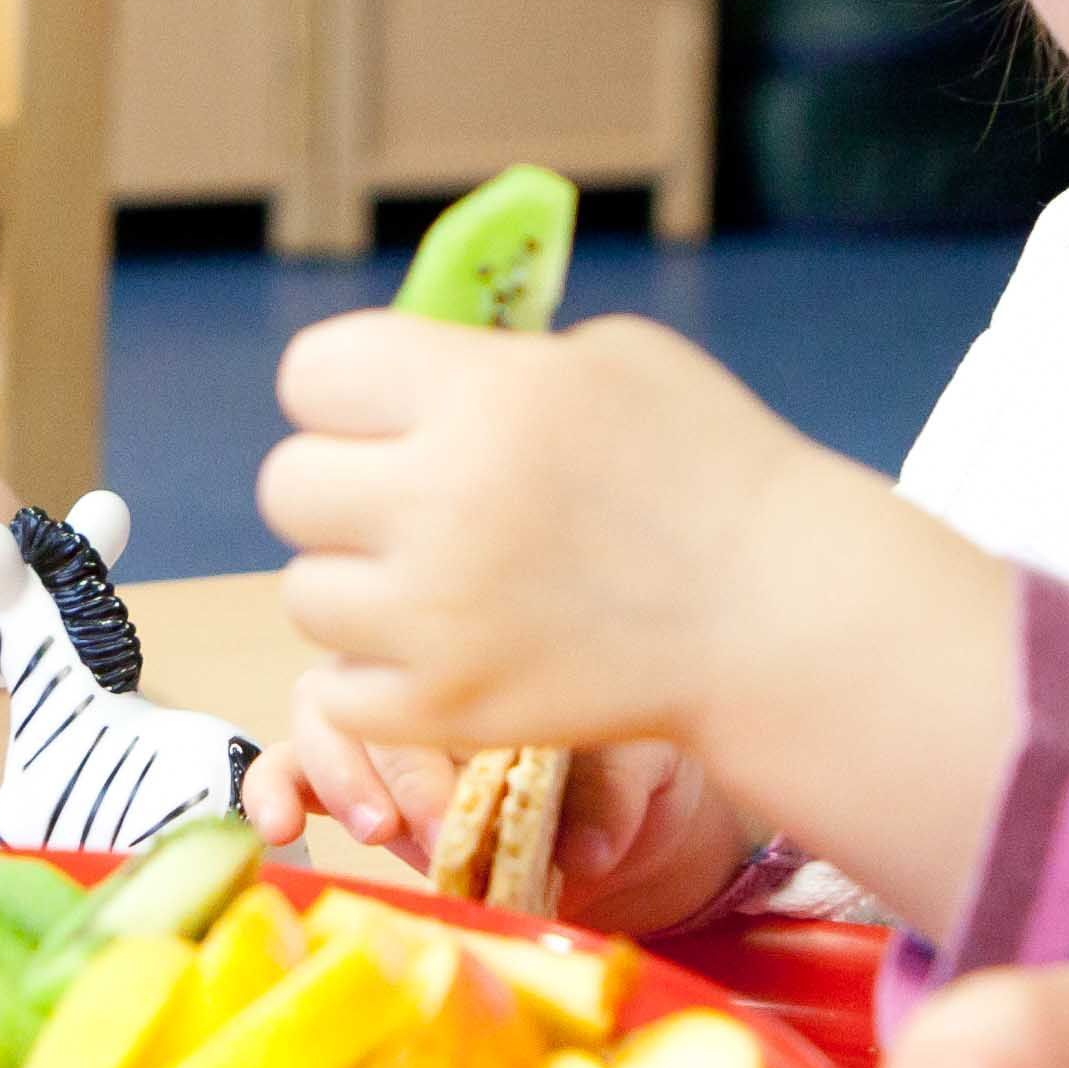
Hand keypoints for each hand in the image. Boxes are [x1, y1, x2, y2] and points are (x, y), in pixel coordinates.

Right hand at [246, 684, 756, 934]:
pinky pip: (287, 767)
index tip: (456, 799)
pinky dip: (272, 792)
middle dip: (391, 763)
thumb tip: (587, 851)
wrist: (637, 817)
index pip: (430, 642)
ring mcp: (382, 720)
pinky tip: (278, 829)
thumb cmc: (638, 768)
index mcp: (491, 643)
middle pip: (367, 681)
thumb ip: (618, 792)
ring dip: (333, 775)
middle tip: (427, 827)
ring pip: (318, 714)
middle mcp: (424, 668)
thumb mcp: (650, 766)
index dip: (436, 721)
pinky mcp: (355, 781)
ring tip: (372, 831)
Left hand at [259, 311, 805, 752]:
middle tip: (410, 505)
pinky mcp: (447, 709)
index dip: (348, 392)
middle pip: (286, 485)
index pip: (312, 372)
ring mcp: (438, 615)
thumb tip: (392, 374)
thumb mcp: (610, 358)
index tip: (390, 414)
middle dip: (342, 488)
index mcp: (483, 392)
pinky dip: (378, 676)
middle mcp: (444, 497)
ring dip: (357, 587)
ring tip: (436, 584)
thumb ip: (490, 358)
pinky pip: (336, 689)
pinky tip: (442, 650)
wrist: (782, 615)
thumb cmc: (707, 467)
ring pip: (303, 592)